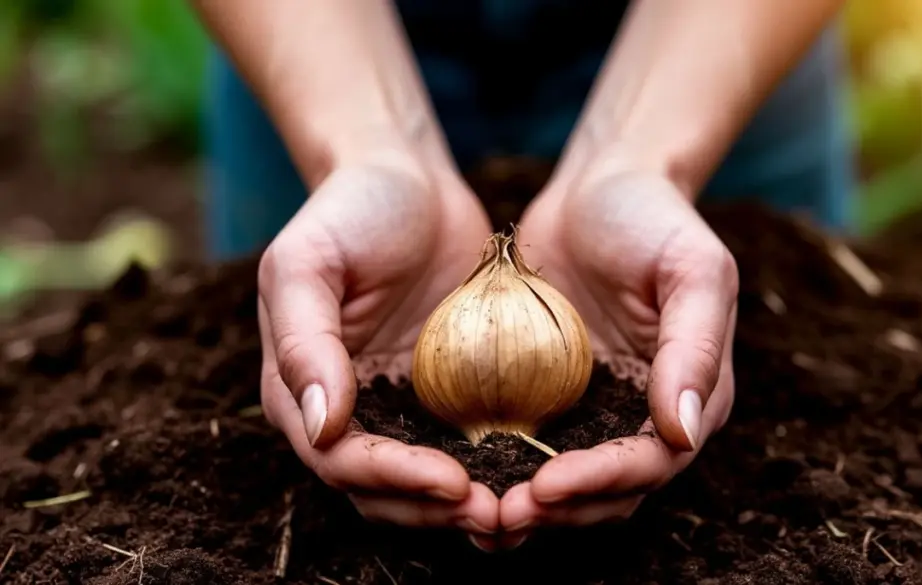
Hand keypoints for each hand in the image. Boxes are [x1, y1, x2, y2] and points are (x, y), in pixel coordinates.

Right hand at [256, 159, 500, 547]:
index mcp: (301, 388)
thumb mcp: (306, 260)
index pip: (340, 459)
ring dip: (467, 505)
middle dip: (435, 511)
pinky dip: (494, 468)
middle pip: (384, 489)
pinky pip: (468, 445)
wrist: (408, 181)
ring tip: (521, 511)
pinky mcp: (446, 395)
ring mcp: (399, 407)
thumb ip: (302, 340)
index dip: (391, 480)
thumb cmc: (349, 210)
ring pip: (427, 483)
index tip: (449, 482)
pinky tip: (537, 475)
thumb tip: (322, 426)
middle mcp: (348, 411)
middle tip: (496, 516)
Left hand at [499, 166, 737, 541]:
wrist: (597, 186)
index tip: (547, 487)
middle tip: (500, 518)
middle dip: (559, 512)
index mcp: (692, 393)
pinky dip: (502, 470)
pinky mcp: (551, 397)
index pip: (652, 462)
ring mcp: (596, 409)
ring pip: (567, 483)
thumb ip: (697, 346)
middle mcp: (646, 415)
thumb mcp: (692, 267)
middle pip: (608, 491)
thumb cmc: (652, 217)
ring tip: (476, 519)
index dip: (602, 483)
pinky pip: (527, 445)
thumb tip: (683, 431)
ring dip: (528, 508)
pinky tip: (458, 477)